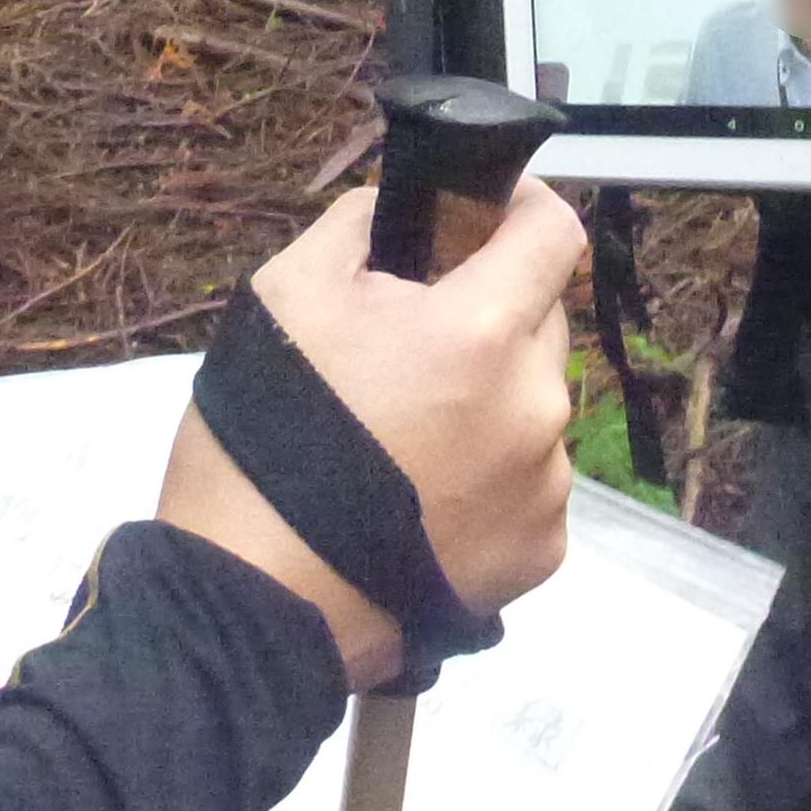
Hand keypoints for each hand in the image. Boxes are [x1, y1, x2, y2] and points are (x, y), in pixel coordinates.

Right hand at [156, 178, 584, 687]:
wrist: (255, 600)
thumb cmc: (267, 434)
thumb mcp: (286, 293)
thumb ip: (359, 228)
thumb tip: (403, 214)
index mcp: (483, 331)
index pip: (555, 234)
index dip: (524, 210)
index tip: (488, 216)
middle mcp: (536, 404)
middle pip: (539, 325)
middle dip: (488, 318)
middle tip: (410, 350)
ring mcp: (546, 486)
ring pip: (532, 410)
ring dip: (489, 405)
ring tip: (406, 444)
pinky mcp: (541, 553)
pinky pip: (530, 487)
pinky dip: (491, 482)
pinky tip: (425, 503)